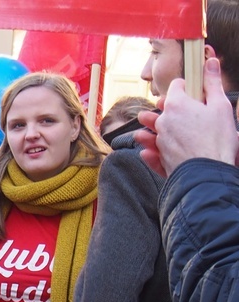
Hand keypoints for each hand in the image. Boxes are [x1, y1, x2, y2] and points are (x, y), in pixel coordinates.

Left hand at [135, 57, 238, 176]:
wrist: (207, 172)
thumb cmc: (217, 138)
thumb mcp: (221, 106)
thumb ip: (213, 83)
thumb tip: (209, 61)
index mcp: (177, 104)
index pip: (176, 86)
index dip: (186, 86)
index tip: (193, 90)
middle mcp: (163, 121)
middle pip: (163, 109)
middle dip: (168, 107)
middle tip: (174, 107)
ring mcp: (159, 140)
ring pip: (153, 131)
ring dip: (151, 128)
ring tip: (148, 127)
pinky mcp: (160, 158)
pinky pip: (152, 153)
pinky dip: (151, 151)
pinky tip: (147, 151)